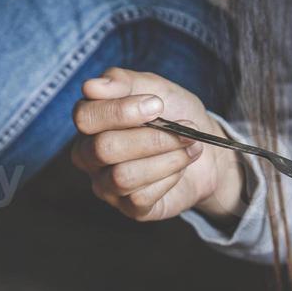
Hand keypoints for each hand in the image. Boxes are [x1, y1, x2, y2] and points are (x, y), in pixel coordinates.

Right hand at [71, 67, 244, 221]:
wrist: (206, 147)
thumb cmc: (174, 114)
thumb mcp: (154, 87)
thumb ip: (122, 82)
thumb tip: (92, 86)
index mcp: (90, 123)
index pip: (85, 118)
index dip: (120, 111)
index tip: (158, 104)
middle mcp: (90, 156)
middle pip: (103, 149)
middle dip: (151, 137)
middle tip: (185, 128)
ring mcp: (106, 185)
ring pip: (123, 176)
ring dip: (166, 158)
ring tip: (190, 146)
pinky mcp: (130, 208)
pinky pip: (141, 197)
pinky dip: (169, 178)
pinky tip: (181, 166)